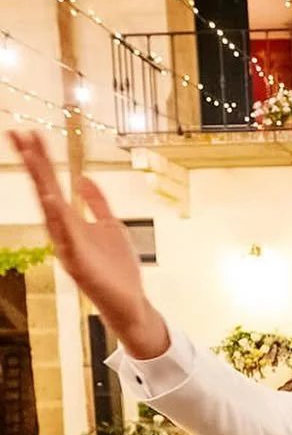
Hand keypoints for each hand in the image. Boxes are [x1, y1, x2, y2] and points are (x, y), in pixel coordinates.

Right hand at [8, 130, 168, 357]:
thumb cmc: (117, 268)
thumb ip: (97, 203)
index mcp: (71, 221)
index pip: (52, 183)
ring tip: (30, 158)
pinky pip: (66, 240)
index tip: (30, 133)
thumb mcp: (110, 226)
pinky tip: (52, 201)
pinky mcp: (79, 265)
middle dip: (34, 164)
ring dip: (40, 184)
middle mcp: (64, 232)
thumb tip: (82, 178)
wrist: (130, 302)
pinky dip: (58, 221)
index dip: (42, 159)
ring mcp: (68, 248)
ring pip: (50, 212)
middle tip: (19, 135)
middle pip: (45, 191)